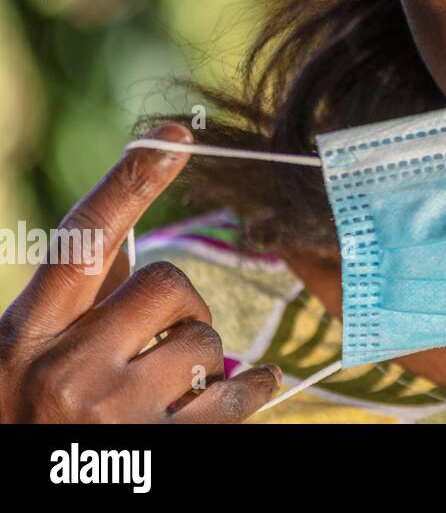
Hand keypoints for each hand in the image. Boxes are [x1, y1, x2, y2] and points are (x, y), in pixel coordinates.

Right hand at [0, 123, 281, 422]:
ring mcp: (110, 413)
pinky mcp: (158, 448)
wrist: (21, 491)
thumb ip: (76, 298)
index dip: (129, 183)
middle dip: (181, 306)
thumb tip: (121, 236)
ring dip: (202, 360)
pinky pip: (237, 394)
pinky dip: (252, 387)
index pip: (81, 242)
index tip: (173, 137)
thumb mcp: (25, 355)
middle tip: (162, 337)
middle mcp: (63, 368)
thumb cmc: (25, 415)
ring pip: (207, 342)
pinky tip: (251, 386)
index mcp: (26, 333)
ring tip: (166, 388)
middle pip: (168, 283)